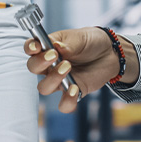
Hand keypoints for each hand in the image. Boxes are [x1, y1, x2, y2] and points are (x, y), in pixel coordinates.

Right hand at [24, 27, 138, 112]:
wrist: (110, 53)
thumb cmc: (91, 42)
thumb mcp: (81, 37)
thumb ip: (68, 43)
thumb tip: (56, 47)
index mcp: (48, 47)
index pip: (31, 48)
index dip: (30, 48)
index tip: (36, 47)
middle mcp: (50, 65)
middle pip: (33, 68)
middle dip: (40, 63)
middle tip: (54, 56)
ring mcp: (60, 80)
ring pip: (44, 88)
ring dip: (53, 79)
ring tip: (68, 67)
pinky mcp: (72, 92)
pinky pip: (63, 104)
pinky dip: (67, 100)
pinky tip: (75, 89)